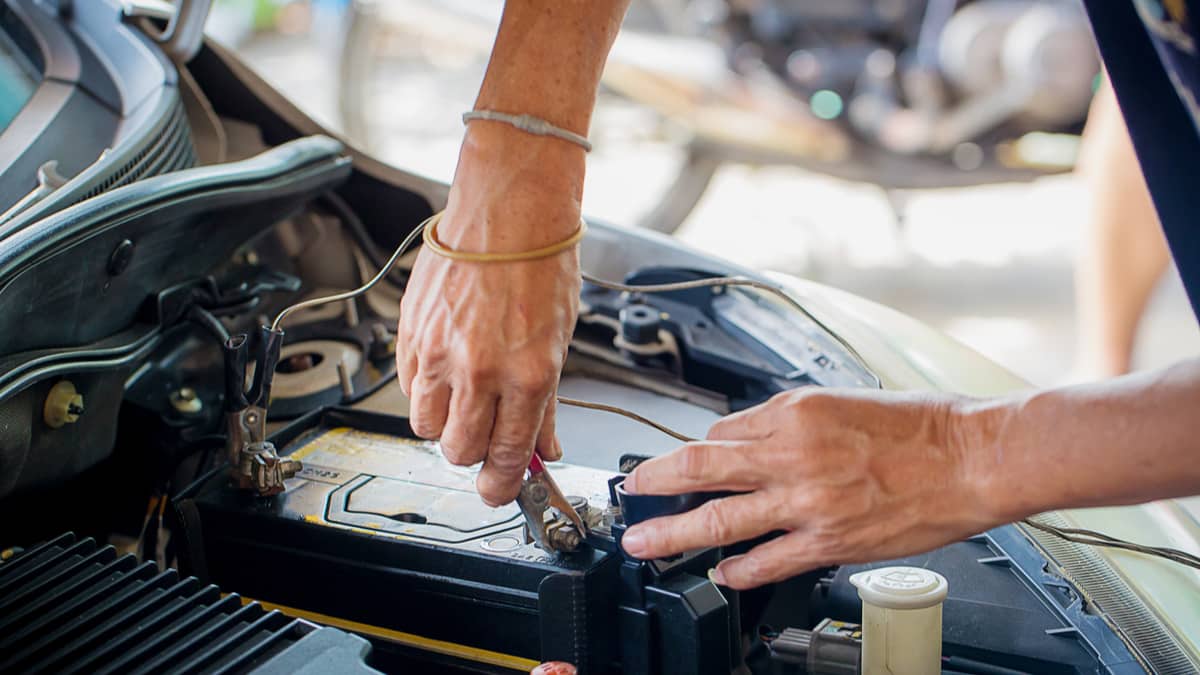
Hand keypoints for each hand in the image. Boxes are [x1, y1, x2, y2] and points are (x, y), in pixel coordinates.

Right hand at [397, 125, 583, 505]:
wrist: (508, 210)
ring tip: (464, 400)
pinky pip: (409, 388)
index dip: (502, 484)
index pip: (507, 455)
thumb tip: (542, 446)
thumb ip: (547, 402)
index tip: (500, 489)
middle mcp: (480, 369)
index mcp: (528, 374)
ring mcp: (439, 352)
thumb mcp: (559, 340)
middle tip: (485, 438)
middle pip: (460, 451)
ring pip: (426, 427)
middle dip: (473, 455)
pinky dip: (425, 391)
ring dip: (445, 425)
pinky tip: (446, 370)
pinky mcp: (411, 334)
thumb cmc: (542, 264)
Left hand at [619, 388, 997, 588]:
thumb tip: (746, 439)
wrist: (972, 458)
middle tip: (628, 494)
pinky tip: (721, 573)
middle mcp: (790, 454)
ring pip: (718, 518)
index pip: (719, 431)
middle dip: (652, 483)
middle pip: (699, 468)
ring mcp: (806, 502)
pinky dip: (737, 568)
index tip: (673, 463)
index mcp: (792, 412)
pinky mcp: (828, 541)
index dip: (691, 450)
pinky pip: (766, 560)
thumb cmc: (919, 427)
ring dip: (672, 533)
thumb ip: (788, 422)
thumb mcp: (840, 401)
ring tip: (643, 542)